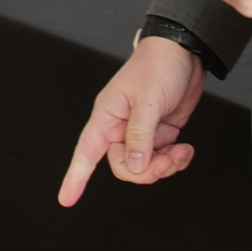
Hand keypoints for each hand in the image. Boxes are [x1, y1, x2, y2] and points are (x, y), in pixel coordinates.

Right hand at [59, 36, 205, 204]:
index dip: (75, 177)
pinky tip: (184, 150)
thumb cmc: (157, 65)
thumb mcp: (147, 101)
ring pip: (144, 166)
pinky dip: (175, 160)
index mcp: (107, 116)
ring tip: (180, 152)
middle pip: (124, 167)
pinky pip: (161, 158)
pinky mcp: (159, 132)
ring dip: (165, 165)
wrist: (183, 51)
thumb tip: (134, 165)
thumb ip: (140, 136)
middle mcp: (120, 127)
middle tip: (166, 161)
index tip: (67, 199)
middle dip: (147, 171)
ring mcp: (141, 131)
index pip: (86, 152)